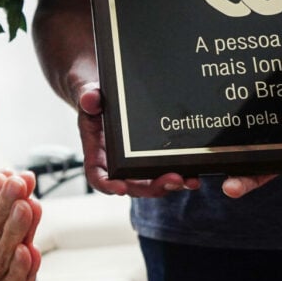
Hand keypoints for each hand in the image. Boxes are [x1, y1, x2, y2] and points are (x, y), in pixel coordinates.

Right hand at [75, 84, 199, 196]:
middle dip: (152, 187)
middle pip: (132, 185)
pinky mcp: (149, 155)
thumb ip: (88, 98)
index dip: (109, 185)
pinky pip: (162, 169)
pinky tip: (193, 174)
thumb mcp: (87, 93)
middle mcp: (115, 162)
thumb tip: (90, 100)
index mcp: (96, 152)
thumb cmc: (95, 97)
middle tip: (172, 180)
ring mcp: (134, 160)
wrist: (106, 93)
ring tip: (189, 181)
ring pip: (150, 182)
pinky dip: (179, 174)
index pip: (99, 176)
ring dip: (169, 185)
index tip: (121, 188)